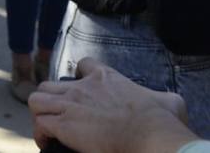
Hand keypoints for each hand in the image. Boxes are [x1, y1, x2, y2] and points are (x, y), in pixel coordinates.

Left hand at [29, 58, 194, 152]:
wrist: (148, 135)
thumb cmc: (160, 121)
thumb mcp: (169, 101)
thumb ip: (164, 98)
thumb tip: (172, 104)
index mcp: (106, 78)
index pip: (83, 65)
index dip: (79, 78)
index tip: (83, 93)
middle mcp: (82, 88)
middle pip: (50, 84)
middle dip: (51, 99)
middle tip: (60, 116)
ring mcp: (70, 105)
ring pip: (37, 100)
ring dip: (41, 114)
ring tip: (50, 129)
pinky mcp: (63, 125)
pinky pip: (39, 124)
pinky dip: (41, 134)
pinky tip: (49, 143)